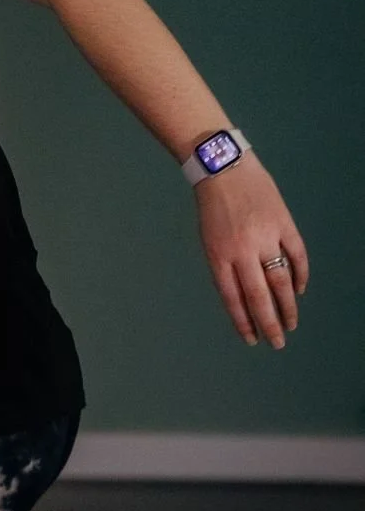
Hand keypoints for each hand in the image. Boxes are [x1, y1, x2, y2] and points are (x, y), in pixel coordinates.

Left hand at [196, 153, 307, 350]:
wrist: (224, 167)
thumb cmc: (212, 206)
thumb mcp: (209, 239)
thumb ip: (225, 266)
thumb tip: (244, 296)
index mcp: (219, 255)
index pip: (233, 298)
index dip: (243, 322)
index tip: (252, 340)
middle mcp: (242, 250)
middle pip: (259, 296)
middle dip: (269, 323)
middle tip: (278, 343)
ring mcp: (265, 236)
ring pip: (281, 280)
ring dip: (287, 306)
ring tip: (291, 324)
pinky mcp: (283, 223)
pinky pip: (297, 255)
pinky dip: (300, 275)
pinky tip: (299, 290)